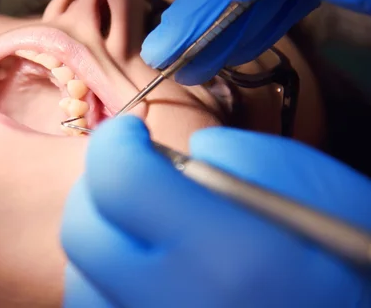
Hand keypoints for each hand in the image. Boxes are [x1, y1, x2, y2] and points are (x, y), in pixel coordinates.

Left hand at [61, 116, 370, 306]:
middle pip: (82, 232)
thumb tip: (184, 153)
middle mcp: (174, 307)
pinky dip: (102, 283)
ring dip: (98, 237)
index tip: (131, 133)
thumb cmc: (349, 266)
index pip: (121, 181)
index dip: (115, 143)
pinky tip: (139, 271)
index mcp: (227, 258)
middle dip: (97, 187)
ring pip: (79, 279)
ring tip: (138, 225)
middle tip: (131, 174)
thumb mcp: (329, 198)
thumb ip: (251, 159)